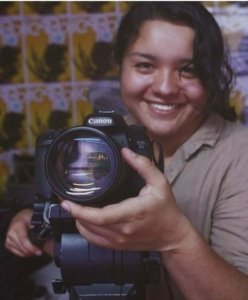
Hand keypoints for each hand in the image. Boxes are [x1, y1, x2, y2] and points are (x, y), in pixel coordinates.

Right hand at [5, 208, 42, 256]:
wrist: (22, 215)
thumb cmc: (29, 216)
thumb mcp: (35, 219)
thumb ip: (39, 227)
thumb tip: (45, 234)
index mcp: (18, 225)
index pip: (24, 240)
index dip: (31, 247)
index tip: (39, 251)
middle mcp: (11, 232)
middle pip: (21, 247)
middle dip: (31, 251)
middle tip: (39, 252)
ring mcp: (8, 238)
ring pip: (18, 251)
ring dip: (27, 253)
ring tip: (35, 251)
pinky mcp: (8, 242)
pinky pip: (15, 252)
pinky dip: (23, 253)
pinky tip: (29, 251)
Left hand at [61, 147, 190, 251]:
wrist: (172, 235)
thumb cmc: (166, 209)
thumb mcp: (159, 183)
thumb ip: (143, 165)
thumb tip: (126, 153)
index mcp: (131, 213)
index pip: (100, 216)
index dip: (80, 210)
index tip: (67, 202)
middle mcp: (122, 230)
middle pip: (89, 224)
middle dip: (74, 212)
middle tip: (66, 199)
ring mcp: (119, 241)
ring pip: (89, 233)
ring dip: (78, 220)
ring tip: (73, 207)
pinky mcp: (118, 246)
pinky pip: (95, 241)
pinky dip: (85, 230)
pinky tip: (83, 220)